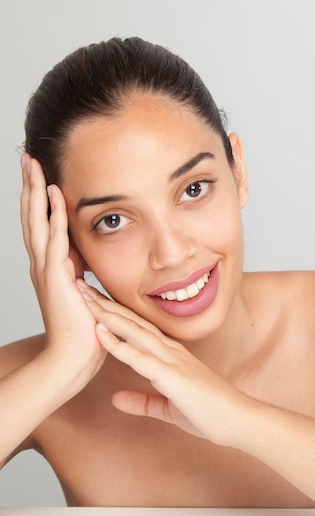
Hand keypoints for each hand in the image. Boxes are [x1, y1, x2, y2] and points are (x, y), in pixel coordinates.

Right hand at [20, 155, 105, 379]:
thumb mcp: (83, 292)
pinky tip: (54, 195)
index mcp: (51, 268)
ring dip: (36, 193)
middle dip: (30, 187)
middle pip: (32, 217)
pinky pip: (54, 240)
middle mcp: (44, 265)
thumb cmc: (85, 328)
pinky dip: (53, 216)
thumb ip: (80, 273)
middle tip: (28, 159)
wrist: (76, 356)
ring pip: (38, 222)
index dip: (40, 200)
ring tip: (34, 166)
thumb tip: (86, 258)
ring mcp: (48, 270)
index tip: (42, 175)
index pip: (42, 225)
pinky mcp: (57, 278)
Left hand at [79, 285, 252, 444]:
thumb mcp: (169, 409)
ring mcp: (174, 362)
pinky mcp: (173, 377)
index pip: (140, 330)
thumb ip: (143, 401)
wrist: (239, 420)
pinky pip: (141, 358)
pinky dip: (119, 345)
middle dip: (107, 306)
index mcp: (173, 357)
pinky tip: (101, 334)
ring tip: (86, 300)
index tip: (95, 302)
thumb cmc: (212, 413)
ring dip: (109, 316)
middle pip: (135, 324)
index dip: (117, 315)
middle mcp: (173, 352)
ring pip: (136, 333)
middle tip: (82, 287)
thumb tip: (116, 399)